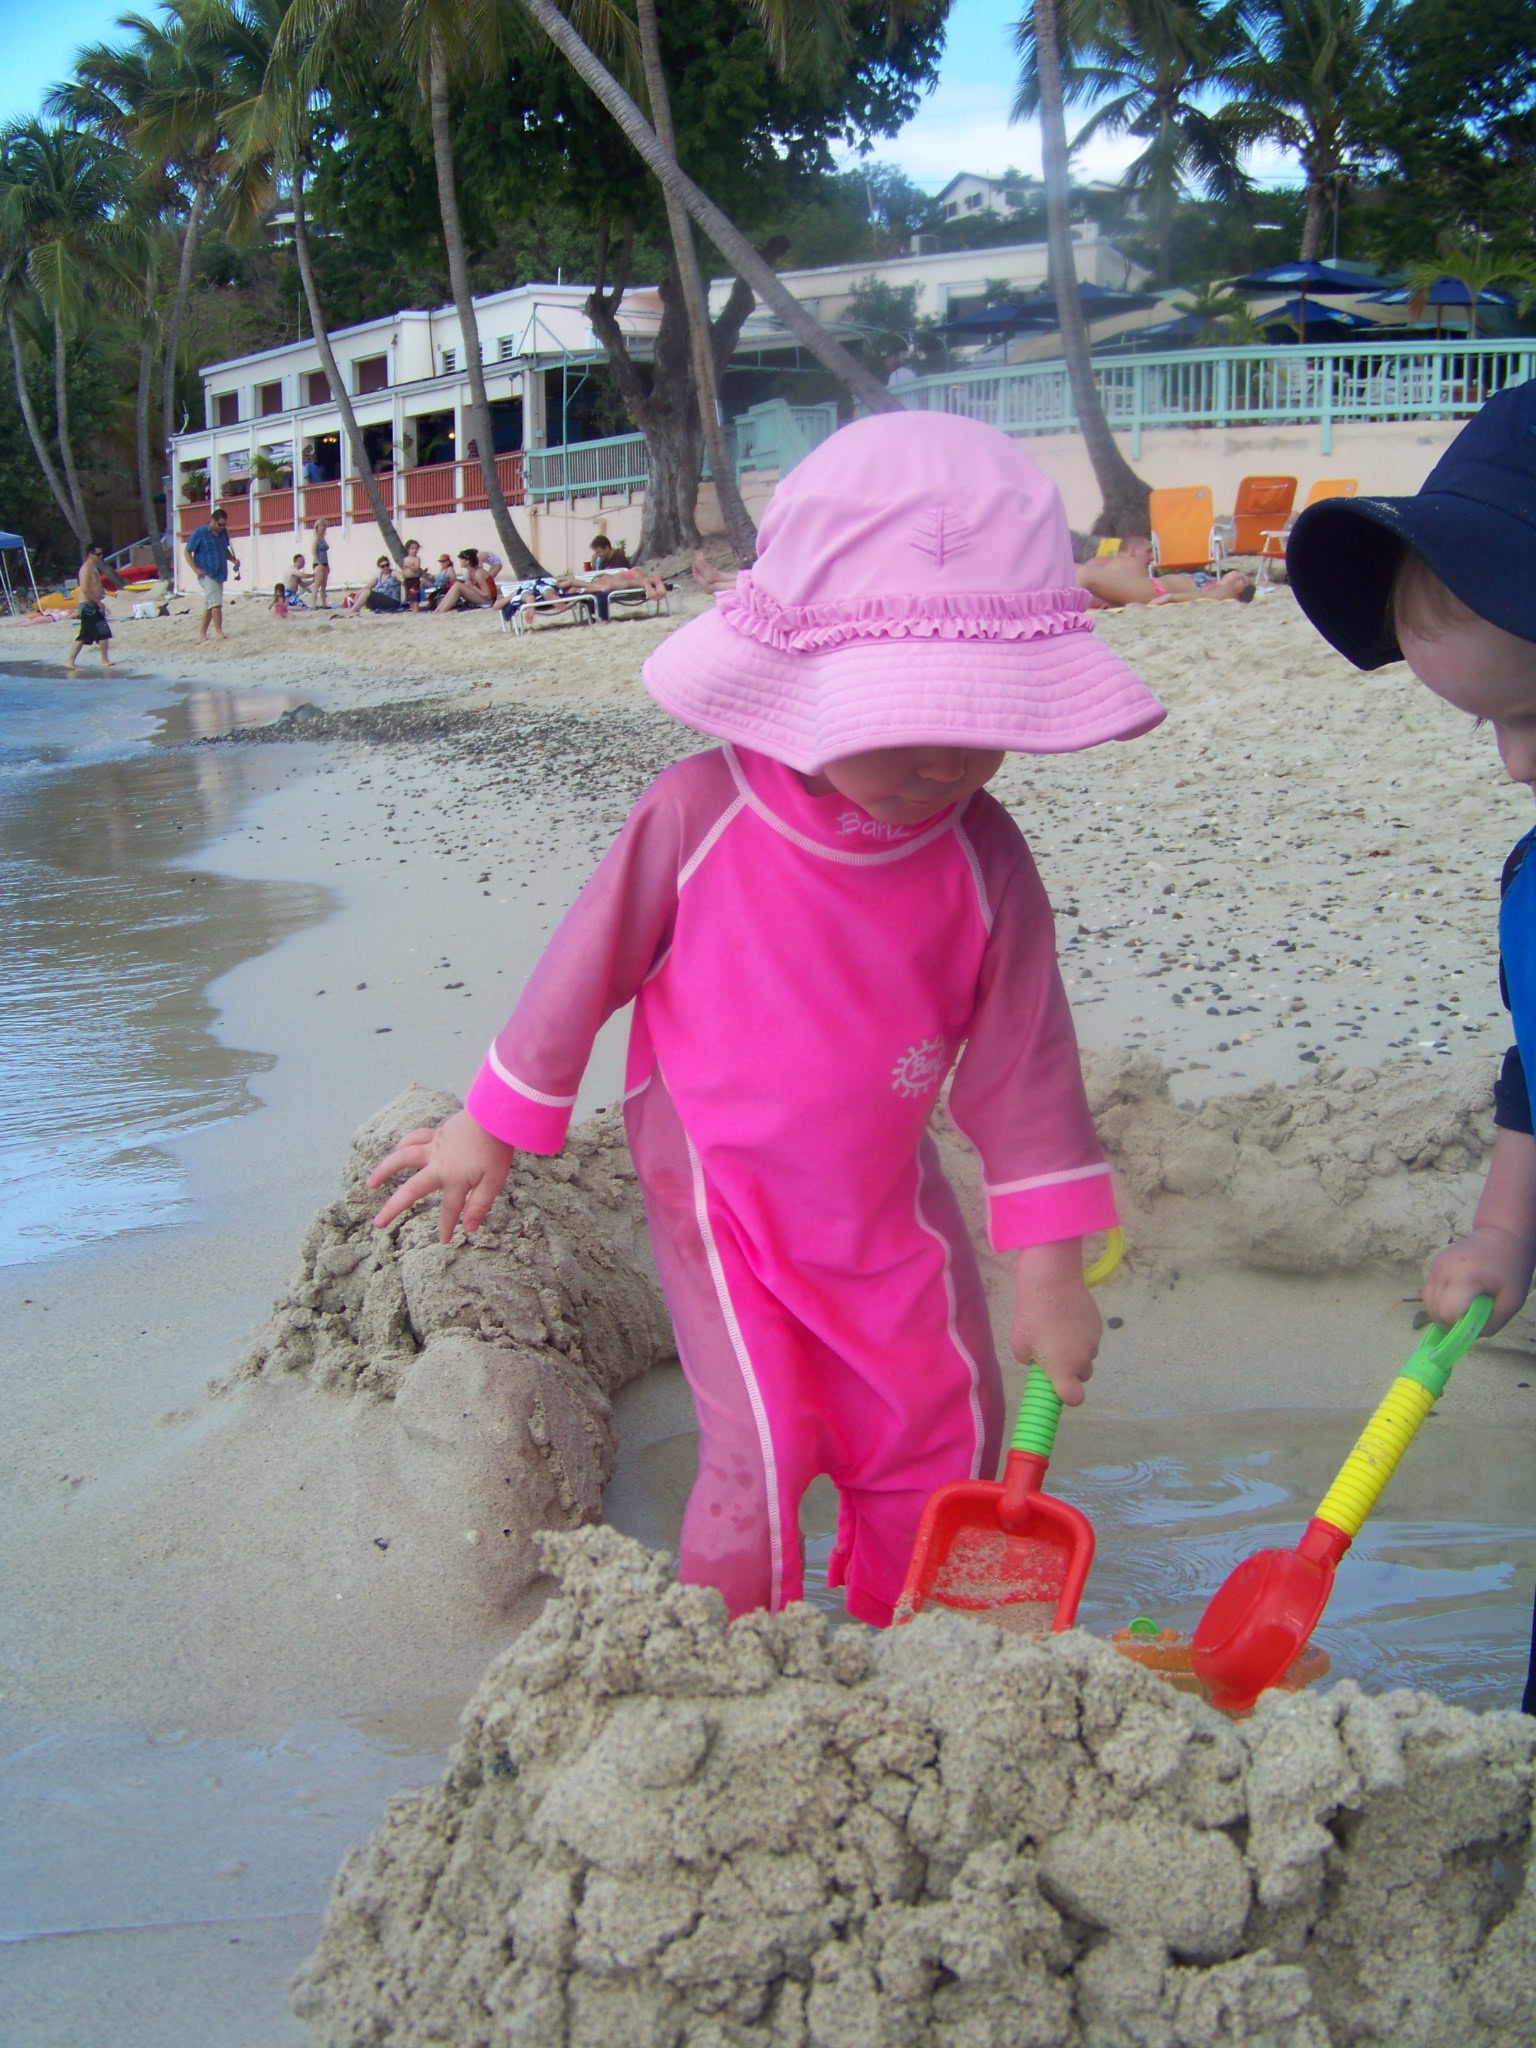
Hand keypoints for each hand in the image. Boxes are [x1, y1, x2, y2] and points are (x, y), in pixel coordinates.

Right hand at [367, 1110, 514, 1242]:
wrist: (495, 1115)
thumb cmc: (496, 1149)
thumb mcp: (494, 1181)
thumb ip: (479, 1205)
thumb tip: (468, 1228)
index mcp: (455, 1179)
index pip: (449, 1209)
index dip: (447, 1226)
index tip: (445, 1241)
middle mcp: (438, 1165)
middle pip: (411, 1189)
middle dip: (394, 1208)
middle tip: (377, 1223)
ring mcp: (434, 1148)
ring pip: (402, 1159)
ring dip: (384, 1171)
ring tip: (370, 1184)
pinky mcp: (437, 1134)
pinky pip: (415, 1138)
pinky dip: (405, 1143)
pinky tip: (398, 1149)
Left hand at [1011, 1240, 1101, 1406]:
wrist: (1053, 1285)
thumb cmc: (1032, 1316)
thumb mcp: (1019, 1344)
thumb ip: (1028, 1360)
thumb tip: (1035, 1359)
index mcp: (1063, 1369)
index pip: (1075, 1398)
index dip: (1069, 1396)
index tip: (1059, 1387)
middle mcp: (1082, 1359)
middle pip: (1083, 1376)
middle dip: (1072, 1370)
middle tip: (1055, 1353)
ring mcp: (1093, 1342)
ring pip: (1087, 1355)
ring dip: (1077, 1350)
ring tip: (1059, 1330)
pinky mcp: (1098, 1325)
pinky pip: (1090, 1337)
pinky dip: (1081, 1334)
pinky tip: (1068, 1318)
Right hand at [1423, 1225, 1534, 1335]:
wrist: (1502, 1236)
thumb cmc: (1510, 1270)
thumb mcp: (1510, 1303)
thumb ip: (1489, 1324)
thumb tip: (1466, 1337)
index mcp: (1466, 1277)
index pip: (1448, 1311)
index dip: (1458, 1324)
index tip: (1473, 1322)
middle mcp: (1444, 1269)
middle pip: (1434, 1309)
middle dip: (1449, 1322)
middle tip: (1469, 1319)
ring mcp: (1436, 1266)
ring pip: (1428, 1302)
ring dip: (1442, 1313)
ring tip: (1463, 1309)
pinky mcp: (1434, 1265)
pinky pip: (1429, 1292)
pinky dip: (1440, 1302)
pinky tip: (1458, 1298)